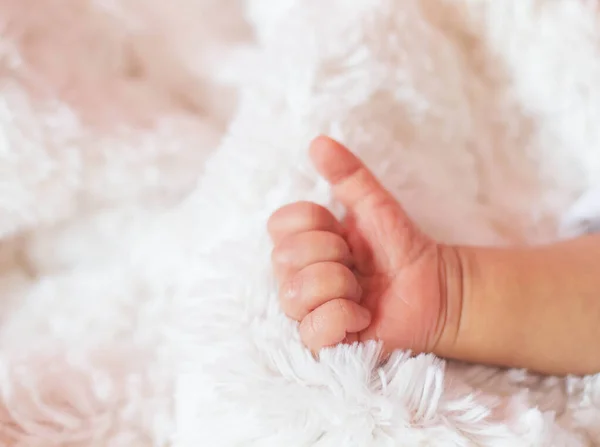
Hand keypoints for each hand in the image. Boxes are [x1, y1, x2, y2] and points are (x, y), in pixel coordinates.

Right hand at [268, 136, 457, 355]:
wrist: (435, 288)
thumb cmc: (401, 247)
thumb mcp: (376, 205)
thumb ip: (349, 175)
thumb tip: (318, 141)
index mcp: (304, 242)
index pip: (279, 225)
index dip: (316, 225)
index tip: (346, 234)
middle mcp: (297, 275)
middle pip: (284, 258)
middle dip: (332, 257)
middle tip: (359, 264)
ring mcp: (307, 309)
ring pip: (295, 293)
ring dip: (340, 287)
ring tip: (363, 290)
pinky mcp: (323, 341)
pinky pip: (312, 329)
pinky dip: (343, 317)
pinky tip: (363, 315)